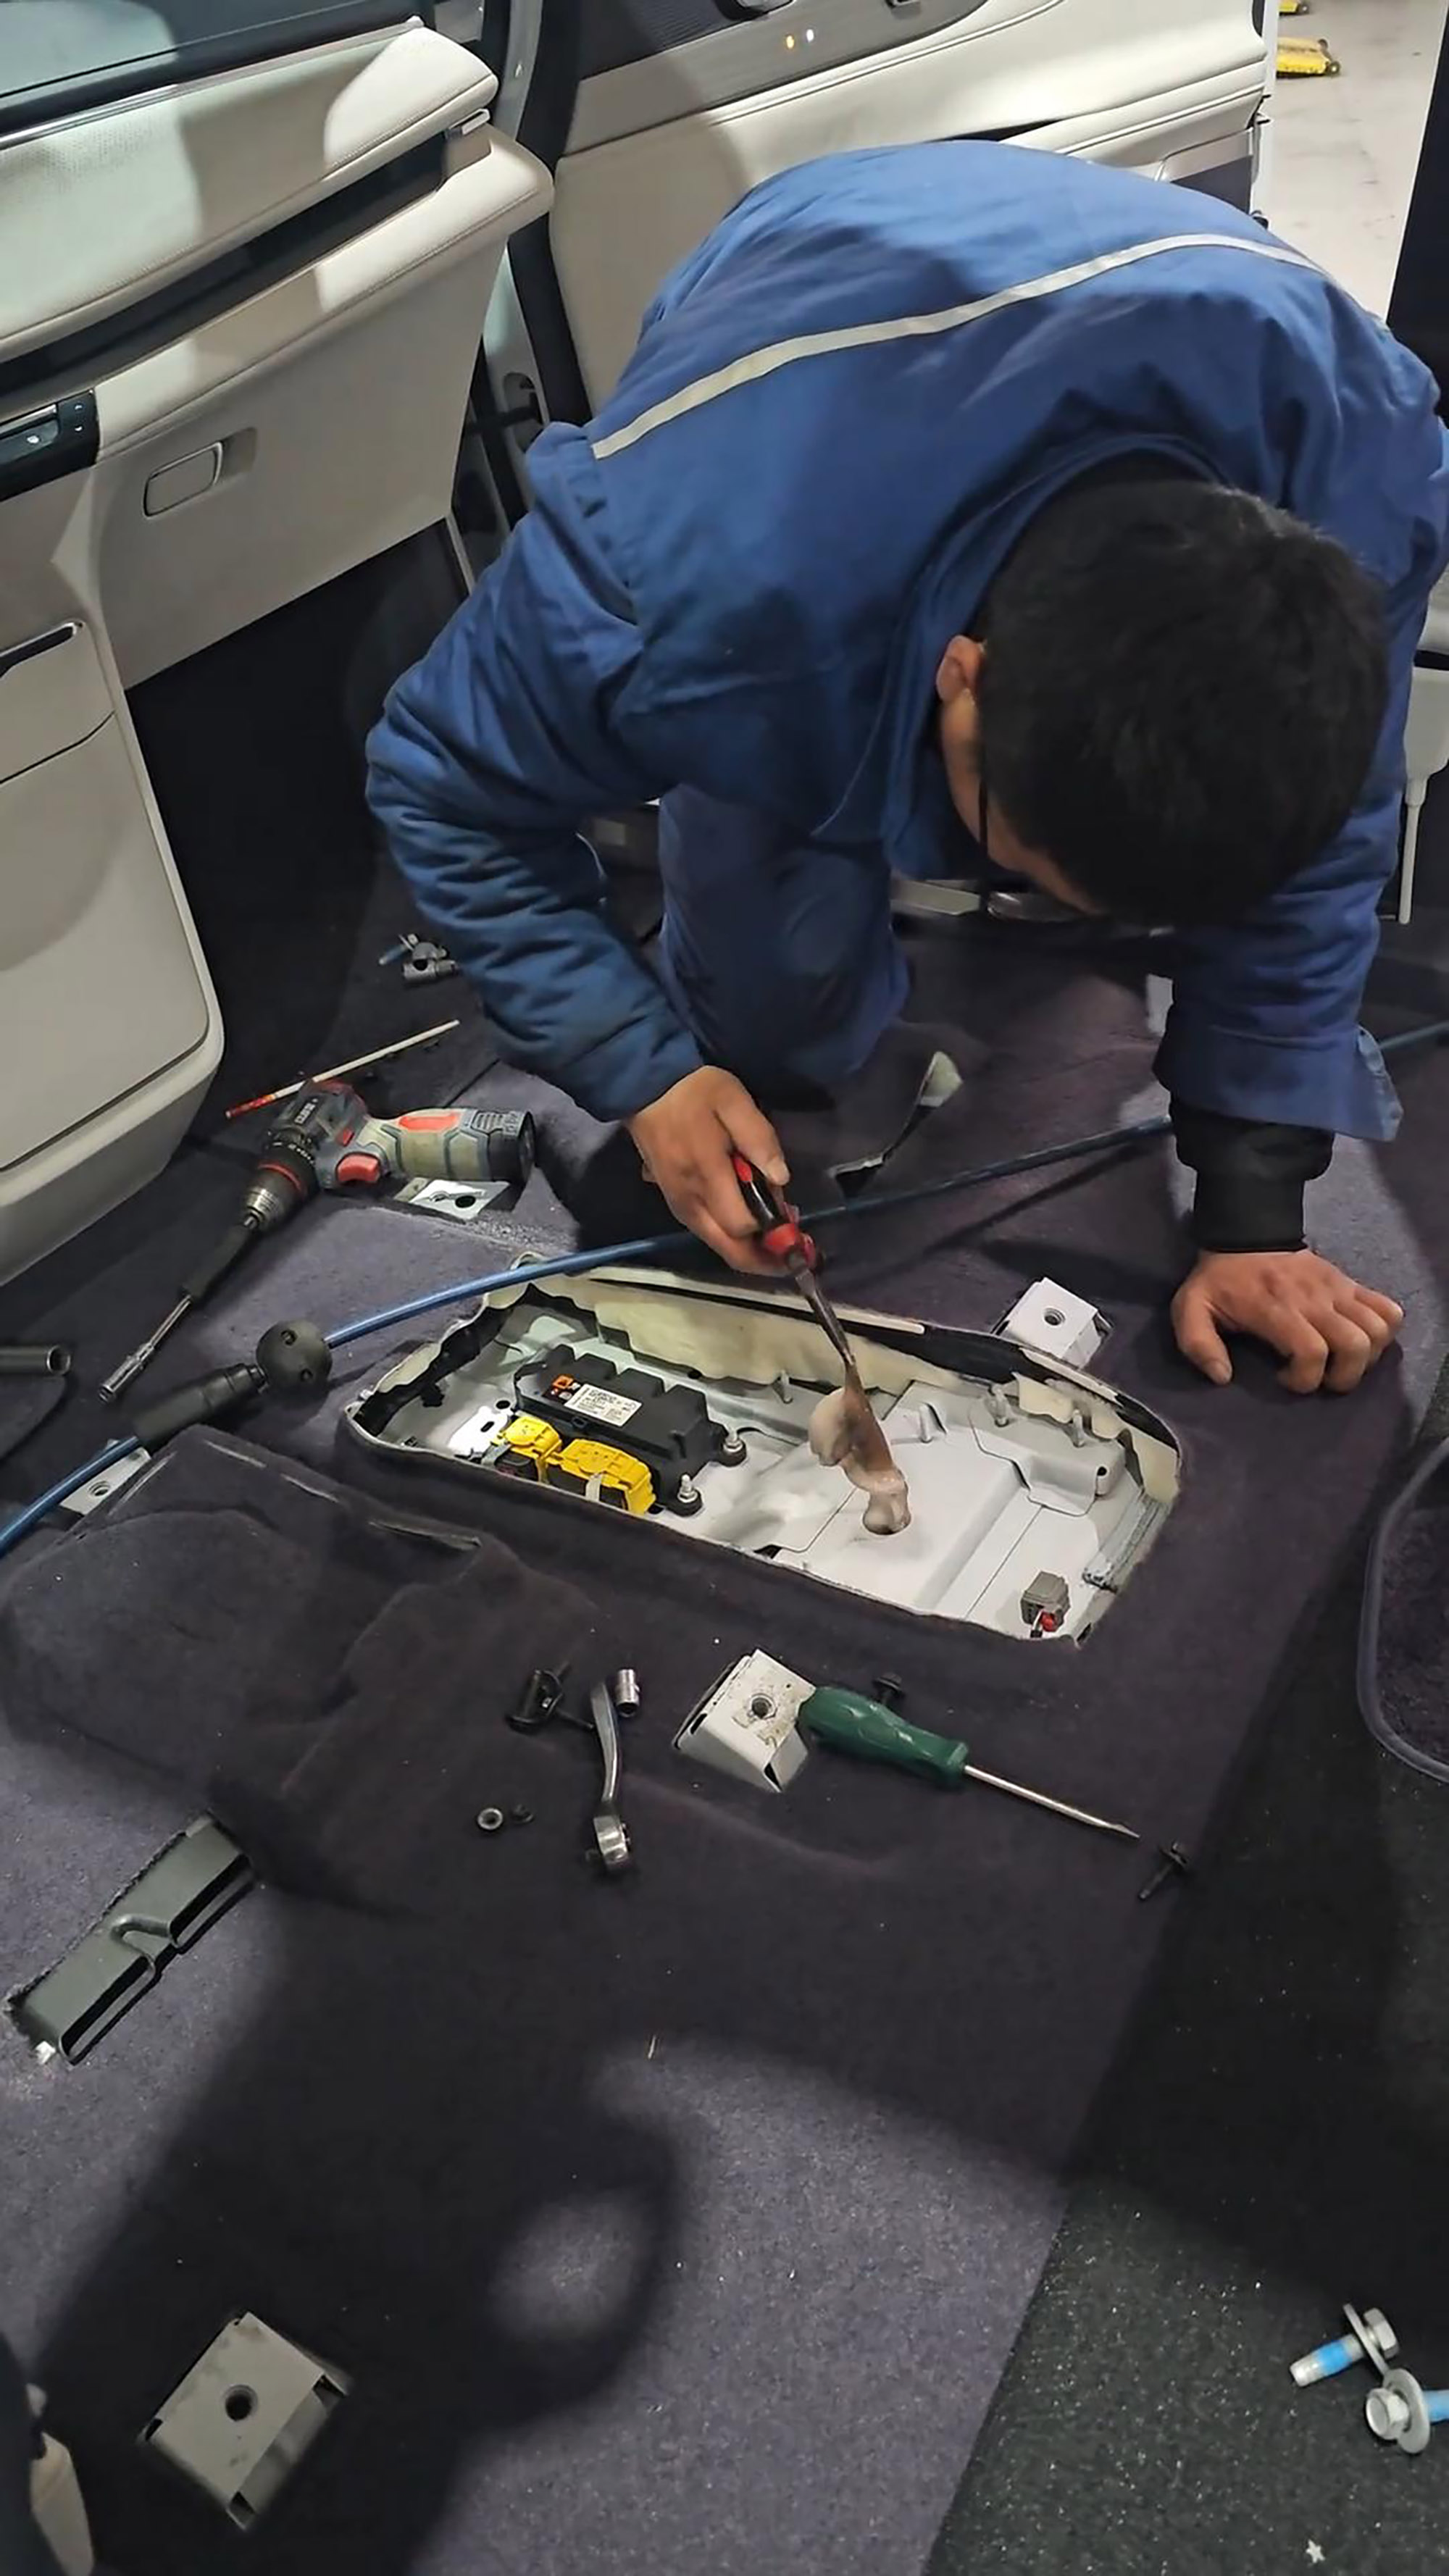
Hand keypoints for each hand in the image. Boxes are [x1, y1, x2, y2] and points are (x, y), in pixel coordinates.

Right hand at [627, 1066, 788, 1272]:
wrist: (643, 1086)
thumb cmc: (693, 1091)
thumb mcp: (733, 1100)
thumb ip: (759, 1139)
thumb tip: (781, 1178)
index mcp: (707, 1176)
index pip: (742, 1226)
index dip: (773, 1235)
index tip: (798, 1227)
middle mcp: (690, 1201)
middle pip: (729, 1250)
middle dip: (763, 1260)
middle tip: (793, 1255)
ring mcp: (678, 1204)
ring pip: (717, 1244)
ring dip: (748, 1249)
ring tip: (777, 1234)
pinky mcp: (673, 1201)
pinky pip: (706, 1231)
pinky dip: (731, 1236)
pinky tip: (750, 1218)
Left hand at [1172, 1249, 1403, 1393]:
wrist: (1245, 1232)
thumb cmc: (1219, 1280)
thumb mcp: (1189, 1308)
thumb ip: (1198, 1345)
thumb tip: (1222, 1376)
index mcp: (1276, 1310)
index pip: (1311, 1352)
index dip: (1303, 1379)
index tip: (1284, 1379)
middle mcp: (1314, 1300)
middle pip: (1355, 1345)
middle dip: (1343, 1376)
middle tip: (1321, 1378)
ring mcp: (1337, 1290)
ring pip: (1378, 1329)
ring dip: (1367, 1357)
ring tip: (1340, 1361)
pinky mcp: (1350, 1284)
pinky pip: (1388, 1309)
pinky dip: (1384, 1331)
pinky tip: (1360, 1340)